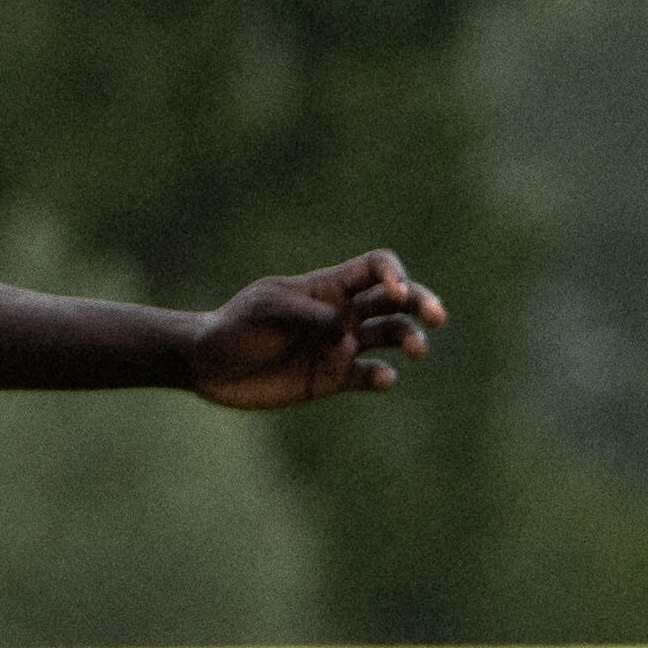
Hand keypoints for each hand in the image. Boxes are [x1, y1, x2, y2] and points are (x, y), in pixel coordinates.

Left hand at [190, 253, 447, 411]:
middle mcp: (342, 314)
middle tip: (437, 317)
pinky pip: (370, 377)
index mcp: (329, 287)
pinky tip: (382, 379)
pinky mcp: (334, 380)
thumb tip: (348, 336)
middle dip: (421, 303)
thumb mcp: (268, 310)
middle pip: (396, 301)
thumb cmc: (236, 327)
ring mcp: (340, 347)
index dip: (394, 274)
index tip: (396, 291)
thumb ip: (311, 317)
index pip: (376, 267)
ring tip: (417, 352)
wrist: (211, 367)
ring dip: (410, 340)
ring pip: (391, 338)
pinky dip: (382, 378)